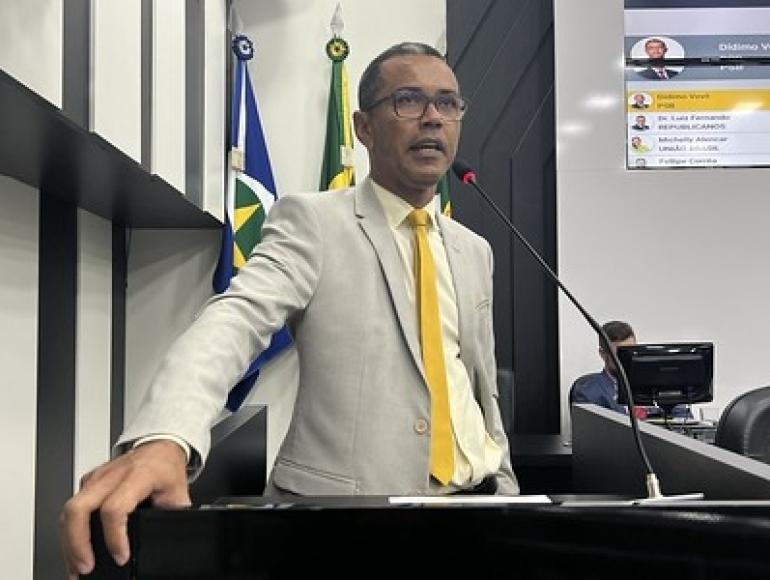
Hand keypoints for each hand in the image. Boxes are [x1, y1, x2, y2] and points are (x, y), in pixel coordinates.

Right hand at [60, 439, 190, 577]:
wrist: (160, 447)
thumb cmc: (167, 468)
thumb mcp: (178, 493)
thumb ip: (171, 517)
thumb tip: (167, 542)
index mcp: (139, 475)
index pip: (115, 507)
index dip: (115, 536)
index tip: (121, 556)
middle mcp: (113, 475)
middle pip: (80, 508)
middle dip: (78, 542)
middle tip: (86, 566)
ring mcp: (97, 477)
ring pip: (70, 509)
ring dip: (70, 542)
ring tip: (77, 566)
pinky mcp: (89, 482)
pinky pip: (72, 507)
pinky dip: (70, 531)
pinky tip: (77, 549)